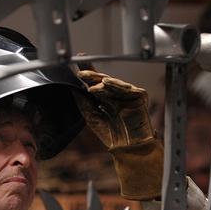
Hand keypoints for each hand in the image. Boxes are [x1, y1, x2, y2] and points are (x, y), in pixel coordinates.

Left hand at [73, 70, 162, 199]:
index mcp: (105, 98)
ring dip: (102, 82)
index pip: (95, 82)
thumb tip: (70, 84)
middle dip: (93, 75)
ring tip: (91, 86)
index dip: (87, 72)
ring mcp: (128, 95)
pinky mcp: (140, 96)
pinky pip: (128, 88)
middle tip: (81, 73)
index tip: (77, 62)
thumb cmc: (110, 134)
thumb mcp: (90, 115)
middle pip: (104, 80)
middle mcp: (116, 94)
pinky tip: (107, 83)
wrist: (127, 148)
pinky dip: (117, 85)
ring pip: (114, 84)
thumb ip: (81, 100)